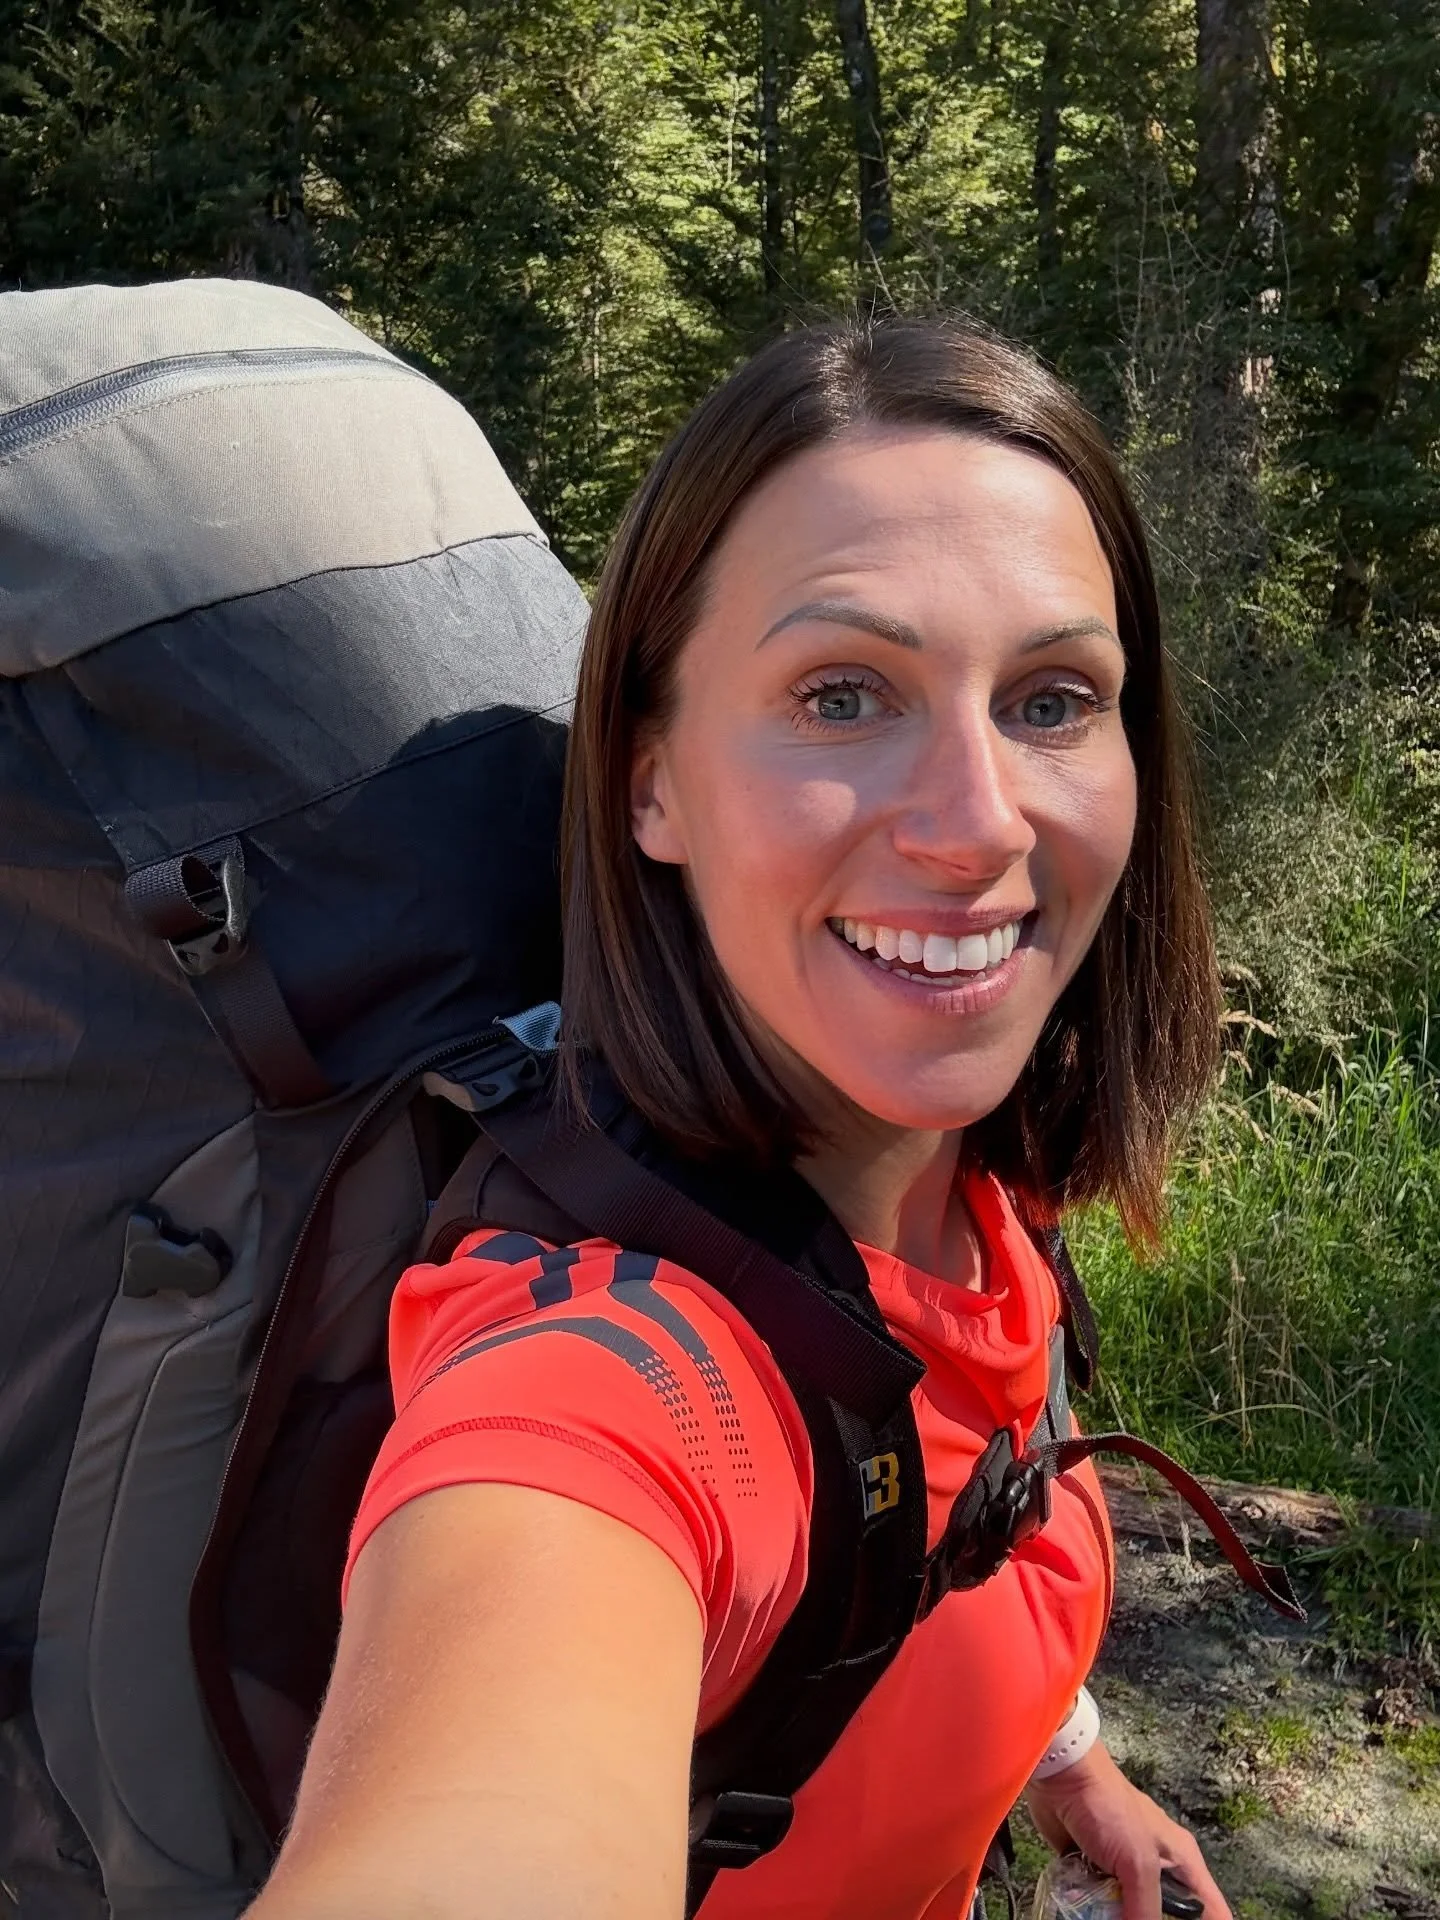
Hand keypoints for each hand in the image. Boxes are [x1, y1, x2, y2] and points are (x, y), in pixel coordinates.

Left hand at [1024, 1740, 1229, 1919]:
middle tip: (1130, 1917)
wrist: (1061, 1778)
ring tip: (1102, 1914)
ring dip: (1117, 1917)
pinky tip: (1084, 1910)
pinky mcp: (1095, 1872)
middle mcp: (1158, 1870)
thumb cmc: (1109, 1810)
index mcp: (1181, 1862)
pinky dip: (1093, 1911)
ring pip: (1131, 1912)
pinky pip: (1100, 1905)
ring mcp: (1125, 1872)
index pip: (1213, 1911)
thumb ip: (1147, 1907)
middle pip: (1170, 1916)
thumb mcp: (1139, 1862)